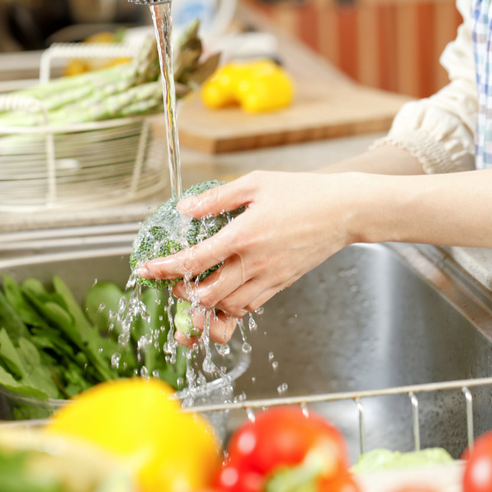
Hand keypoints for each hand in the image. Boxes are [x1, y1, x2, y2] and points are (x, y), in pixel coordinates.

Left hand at [138, 171, 352, 330]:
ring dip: (207, 306)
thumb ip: (217, 198)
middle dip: (183, 294)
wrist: (344, 210)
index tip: (146, 270)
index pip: (194, 260)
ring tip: (196, 292)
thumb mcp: (255, 183)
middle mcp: (255, 263)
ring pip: (229, 308)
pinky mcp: (282, 284)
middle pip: (207, 294)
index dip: (165, 268)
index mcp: (243, 236)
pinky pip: (251, 308)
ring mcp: (270, 278)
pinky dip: (232, 308)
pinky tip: (225, 295)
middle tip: (174, 283)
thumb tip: (185, 208)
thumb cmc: (303, 192)